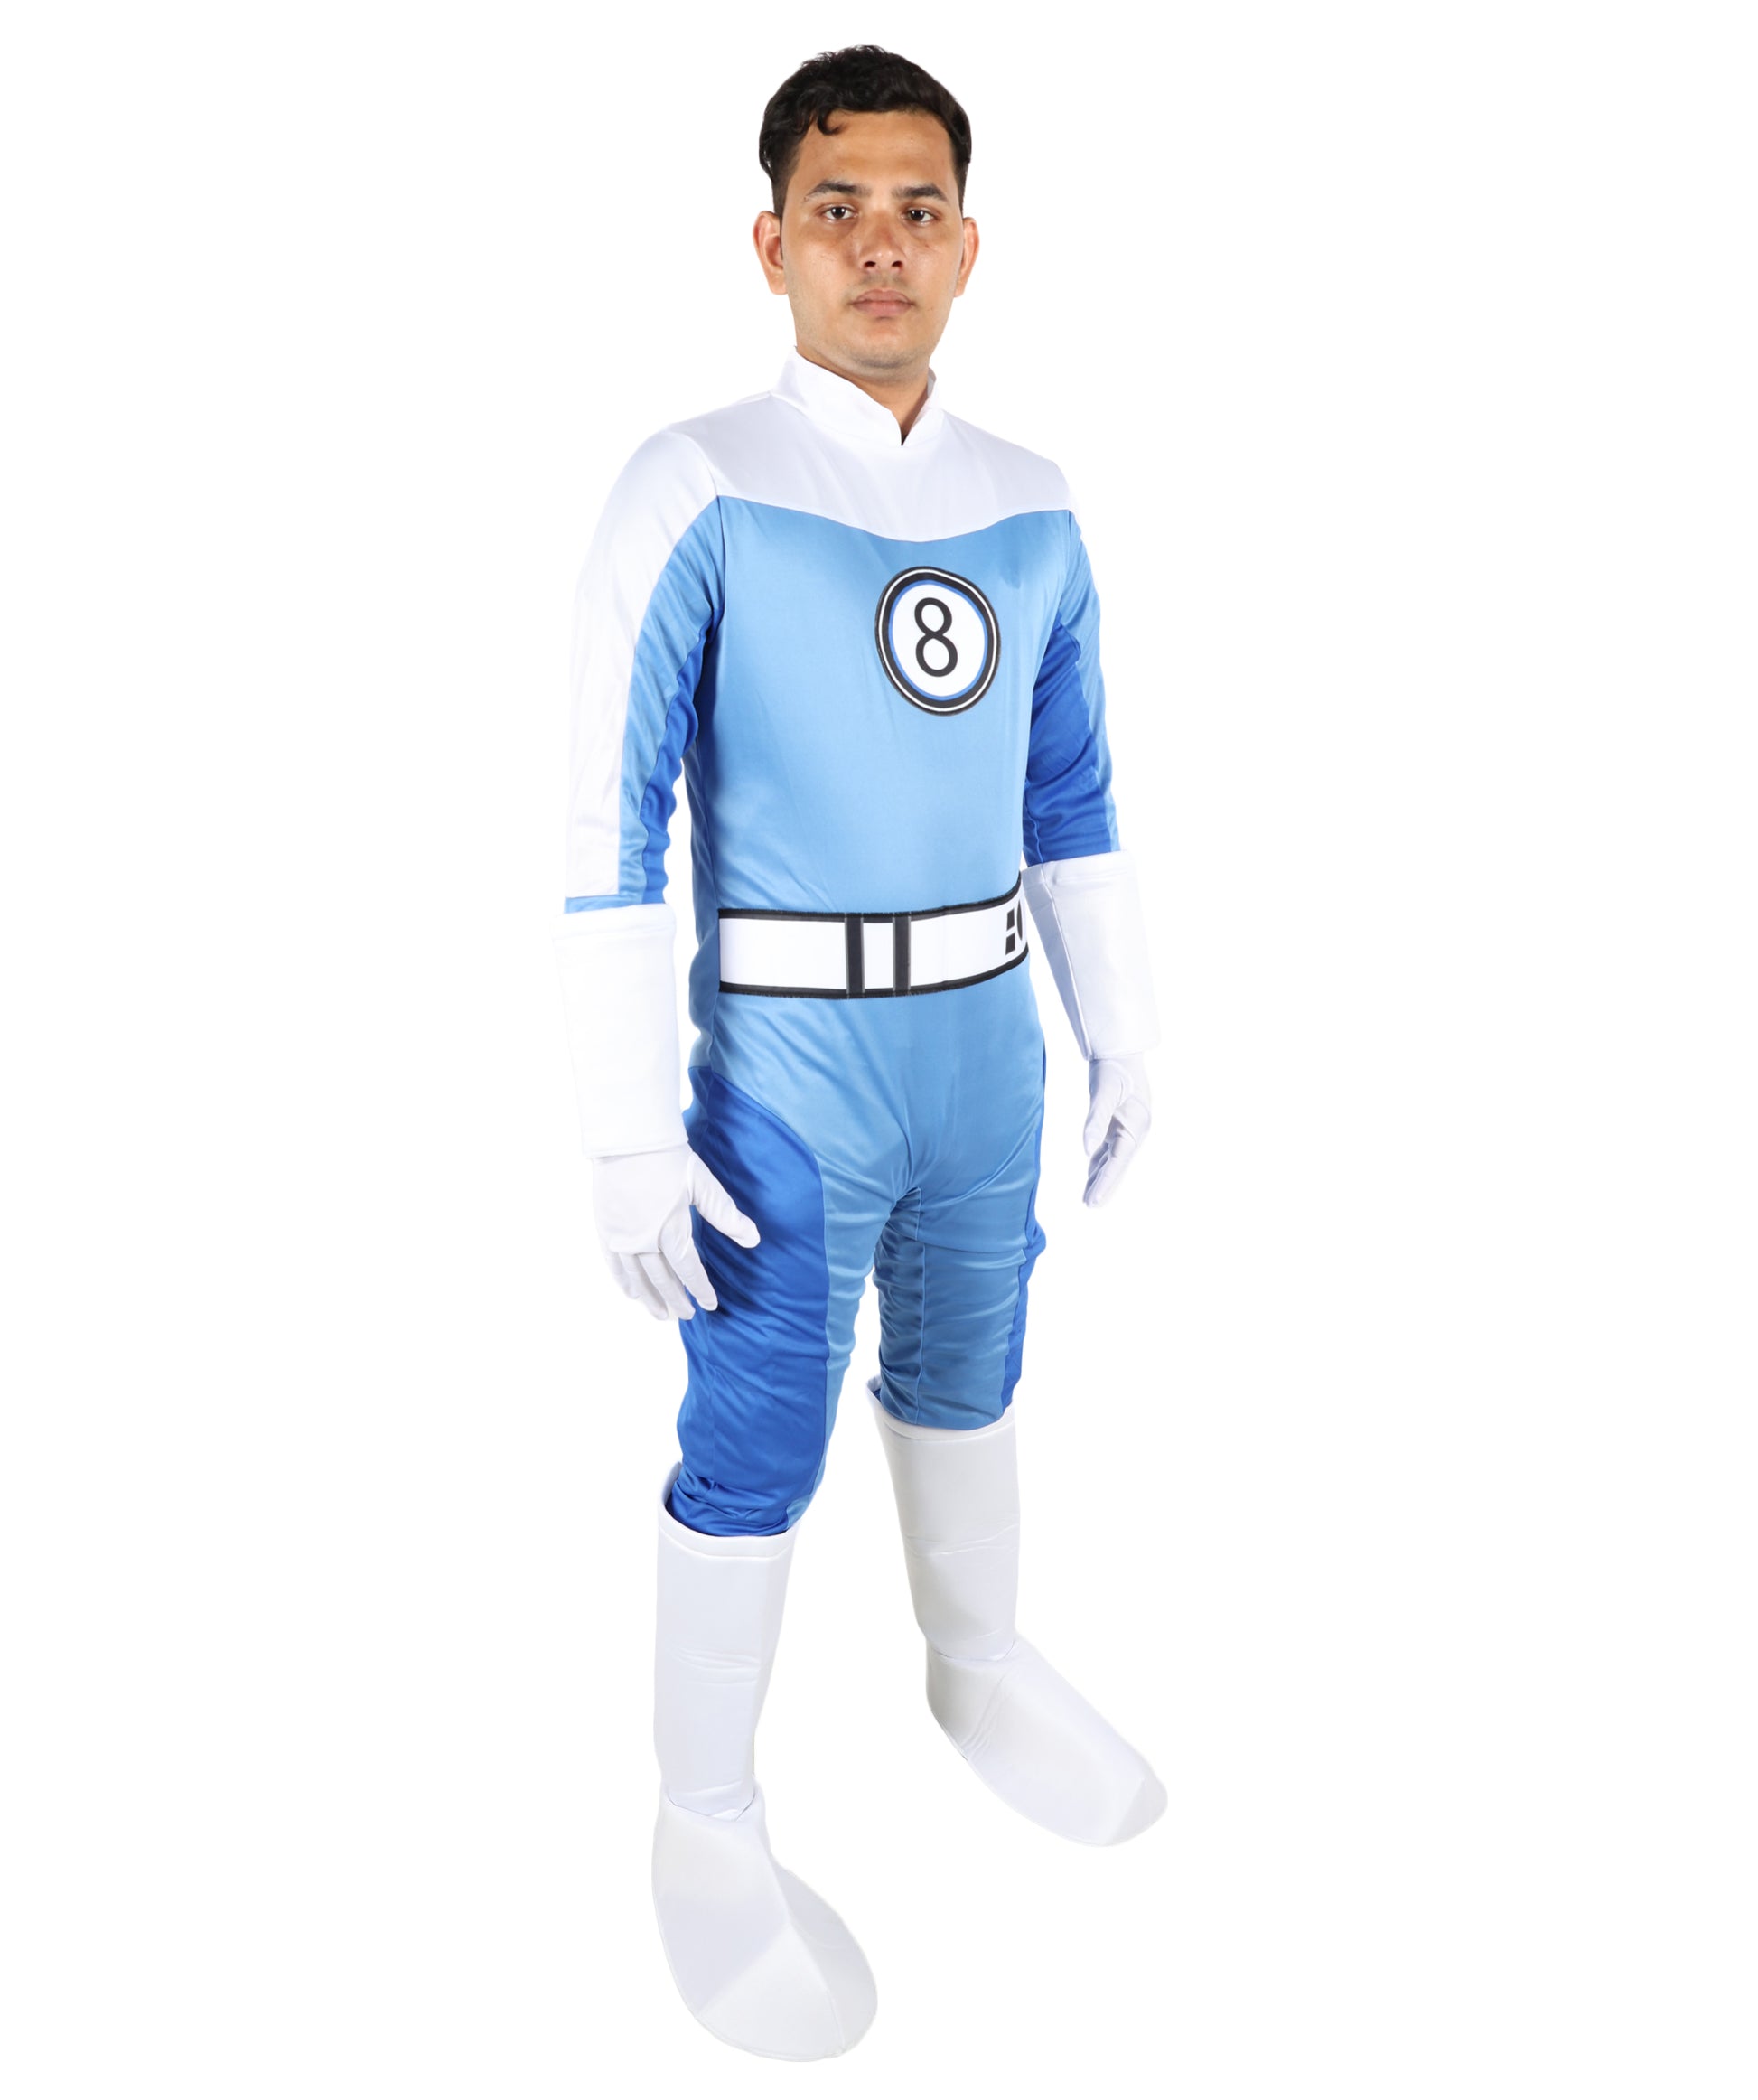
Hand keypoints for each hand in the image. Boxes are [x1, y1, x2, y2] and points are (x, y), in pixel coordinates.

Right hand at [591, 1142, 759, 1319]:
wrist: (627, 1139)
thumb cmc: (668, 1158)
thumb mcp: (702, 1184)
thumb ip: (725, 1215)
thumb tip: (753, 1238)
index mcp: (670, 1231)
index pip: (689, 1270)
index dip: (700, 1289)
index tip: (710, 1305)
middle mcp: (644, 1241)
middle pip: (662, 1280)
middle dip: (676, 1299)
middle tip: (686, 1315)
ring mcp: (621, 1237)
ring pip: (637, 1277)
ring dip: (650, 1298)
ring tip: (660, 1315)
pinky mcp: (605, 1229)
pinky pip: (614, 1264)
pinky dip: (623, 1281)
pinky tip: (631, 1294)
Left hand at [1082, 1053, 1151, 1206]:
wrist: (1120, 1050)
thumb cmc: (1113, 1069)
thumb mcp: (1102, 1093)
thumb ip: (1094, 1122)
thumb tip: (1086, 1150)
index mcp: (1135, 1127)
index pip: (1118, 1162)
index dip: (1106, 1183)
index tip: (1094, 1201)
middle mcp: (1134, 1132)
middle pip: (1117, 1165)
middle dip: (1104, 1186)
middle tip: (1089, 1207)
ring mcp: (1127, 1129)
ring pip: (1112, 1160)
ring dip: (1100, 1178)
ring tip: (1087, 1199)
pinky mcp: (1119, 1124)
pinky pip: (1108, 1150)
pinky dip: (1098, 1164)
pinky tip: (1089, 1175)